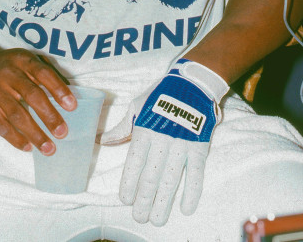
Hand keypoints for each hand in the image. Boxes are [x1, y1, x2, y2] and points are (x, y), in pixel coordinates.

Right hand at [0, 45, 76, 153]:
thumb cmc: (7, 66)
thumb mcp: (24, 61)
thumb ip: (43, 74)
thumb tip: (68, 96)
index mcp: (22, 59)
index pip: (44, 73)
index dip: (59, 89)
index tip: (72, 106)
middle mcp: (7, 73)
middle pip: (32, 95)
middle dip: (49, 116)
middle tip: (62, 133)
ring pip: (17, 114)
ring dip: (34, 133)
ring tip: (48, 148)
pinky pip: (0, 125)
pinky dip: (15, 138)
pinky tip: (28, 146)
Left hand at [100, 59, 227, 225]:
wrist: (191, 83)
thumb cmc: (160, 95)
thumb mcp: (137, 106)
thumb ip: (122, 128)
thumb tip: (102, 141)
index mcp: (144, 130)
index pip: (134, 163)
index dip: (129, 184)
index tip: (125, 200)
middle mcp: (162, 139)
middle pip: (151, 177)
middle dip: (143, 200)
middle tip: (139, 218)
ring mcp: (182, 144)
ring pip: (171, 179)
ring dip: (163, 202)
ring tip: (156, 219)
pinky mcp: (199, 146)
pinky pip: (196, 174)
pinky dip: (191, 192)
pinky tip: (185, 208)